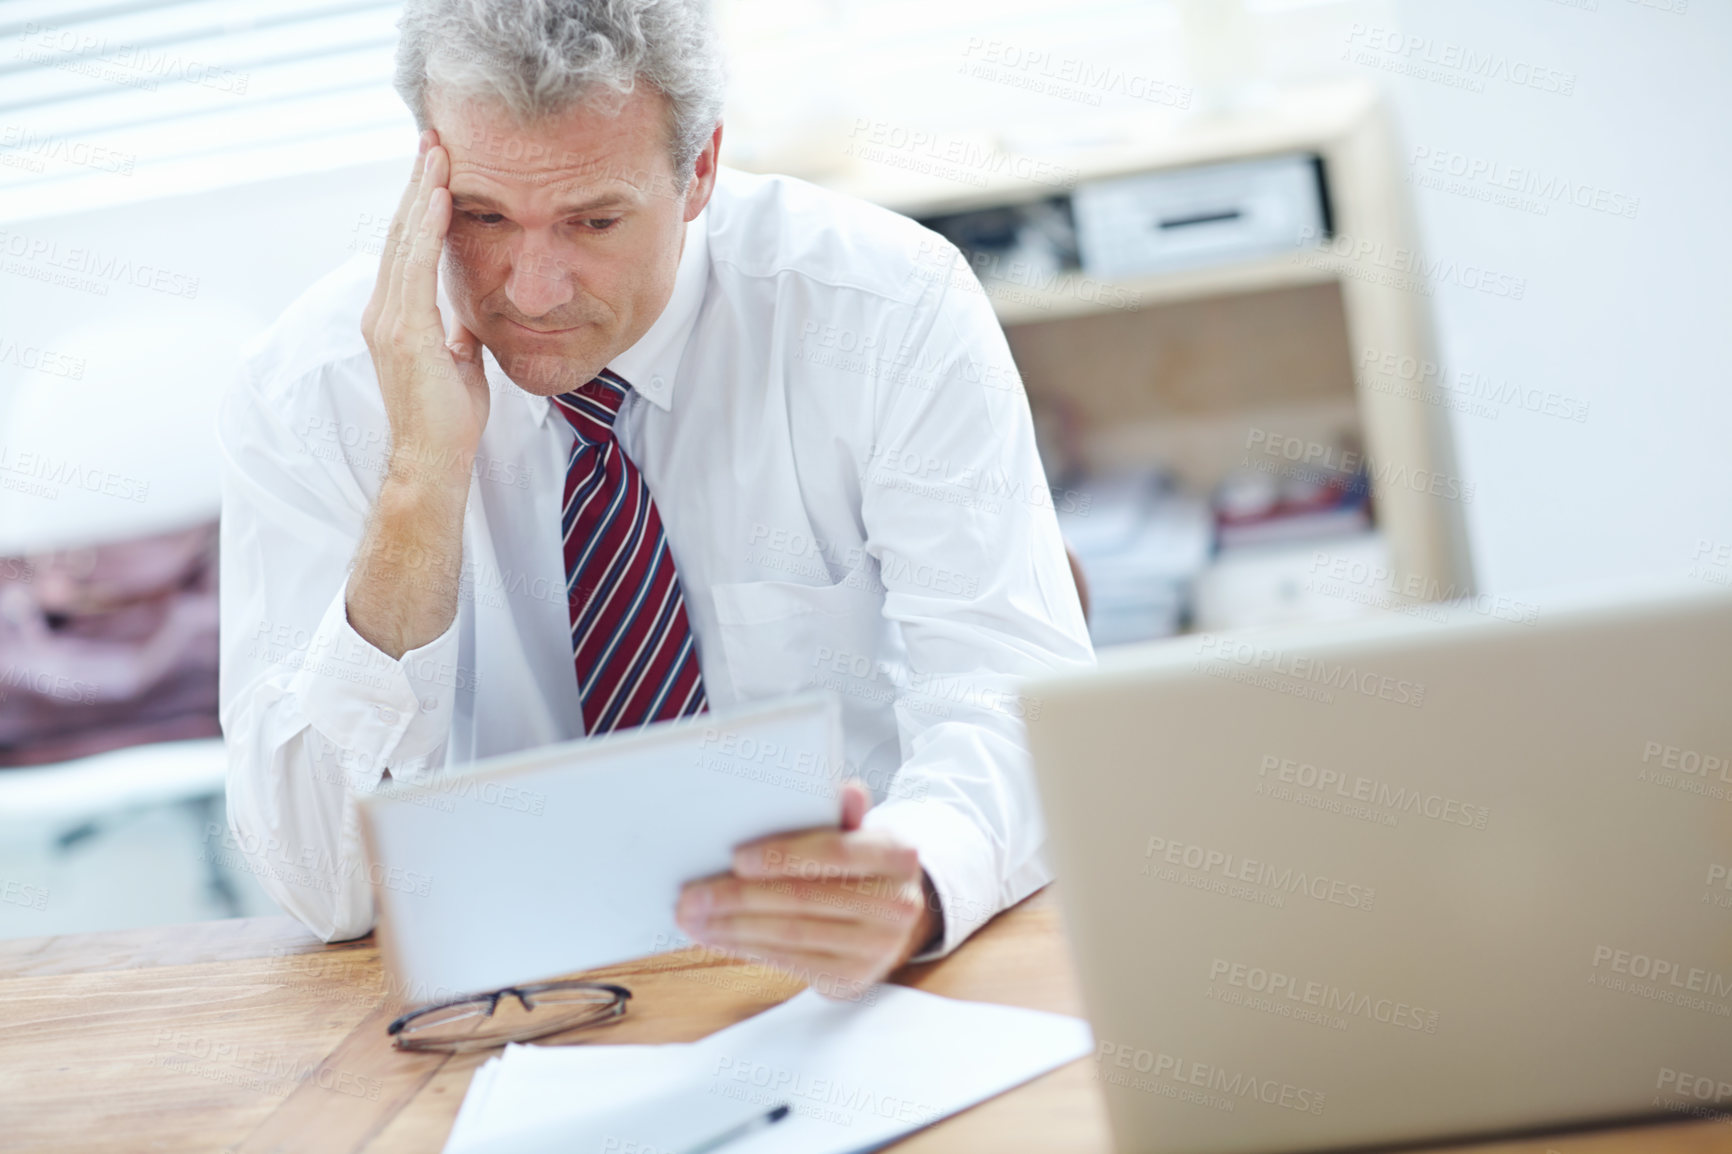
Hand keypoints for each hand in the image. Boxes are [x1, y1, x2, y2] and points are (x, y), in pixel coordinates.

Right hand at [359, 130, 489, 490]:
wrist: (433, 460)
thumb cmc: (448, 420)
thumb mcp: (459, 362)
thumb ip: (457, 333)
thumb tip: (467, 317)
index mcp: (396, 317)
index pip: (408, 249)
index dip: (422, 207)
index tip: (438, 169)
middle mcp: (383, 312)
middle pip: (399, 233)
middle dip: (418, 185)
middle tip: (433, 139)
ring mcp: (389, 320)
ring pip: (403, 241)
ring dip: (422, 194)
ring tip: (437, 152)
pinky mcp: (403, 332)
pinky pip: (415, 267)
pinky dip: (425, 229)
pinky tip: (440, 198)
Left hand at [675, 782, 941, 998]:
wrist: (893, 923)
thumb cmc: (861, 868)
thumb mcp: (859, 834)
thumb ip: (843, 815)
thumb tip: (847, 791)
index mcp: (897, 856)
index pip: (834, 852)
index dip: (782, 855)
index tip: (736, 858)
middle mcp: (895, 906)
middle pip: (802, 899)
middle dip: (738, 897)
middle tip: (691, 896)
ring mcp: (875, 949)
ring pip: (789, 934)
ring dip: (732, 927)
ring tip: (693, 918)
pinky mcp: (851, 979)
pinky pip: (789, 962)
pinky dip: (747, 948)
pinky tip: (719, 936)